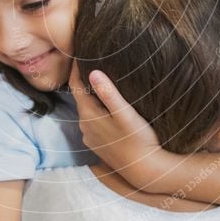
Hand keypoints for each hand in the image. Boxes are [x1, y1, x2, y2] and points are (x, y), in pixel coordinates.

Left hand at [69, 62, 167, 189]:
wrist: (144, 170)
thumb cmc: (139, 140)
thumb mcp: (125, 114)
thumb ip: (109, 93)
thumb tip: (92, 72)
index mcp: (88, 115)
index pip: (75, 85)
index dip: (75, 67)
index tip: (77, 50)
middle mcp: (84, 126)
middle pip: (79, 96)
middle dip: (83, 79)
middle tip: (90, 59)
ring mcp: (90, 136)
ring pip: (86, 109)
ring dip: (90, 95)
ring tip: (100, 79)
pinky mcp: (98, 144)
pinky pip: (93, 120)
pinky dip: (96, 109)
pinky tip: (106, 106)